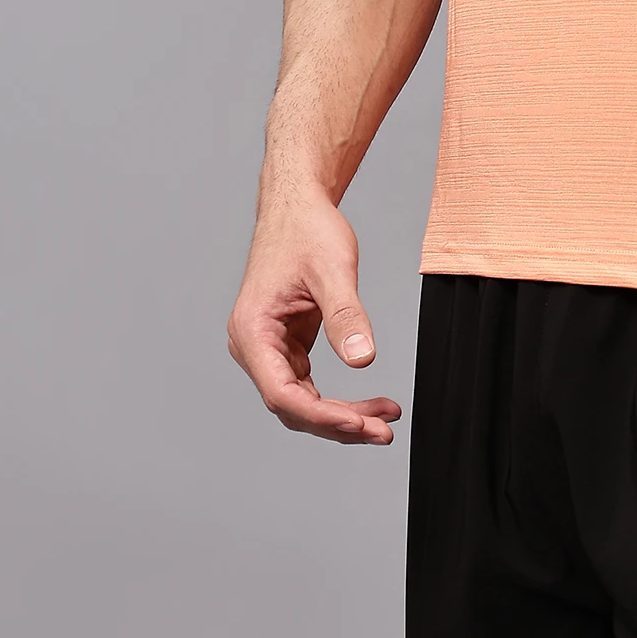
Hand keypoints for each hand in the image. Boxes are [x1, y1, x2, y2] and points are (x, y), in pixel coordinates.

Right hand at [227, 194, 401, 444]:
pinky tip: (369, 404)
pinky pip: (309, 385)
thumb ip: (346, 315)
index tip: (359, 423)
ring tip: (385, 420)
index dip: (322, 415)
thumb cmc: (306, 230)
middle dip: (338, 423)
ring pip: (302, 401)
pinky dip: (338, 399)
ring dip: (341, 415)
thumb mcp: (332, 269)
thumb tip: (363, 359)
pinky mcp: (286, 345)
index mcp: (252, 332)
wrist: (298, 206)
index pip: (282, 393)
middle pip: (292, 406)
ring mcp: (268, 348)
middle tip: (383, 431)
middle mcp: (254, 347)